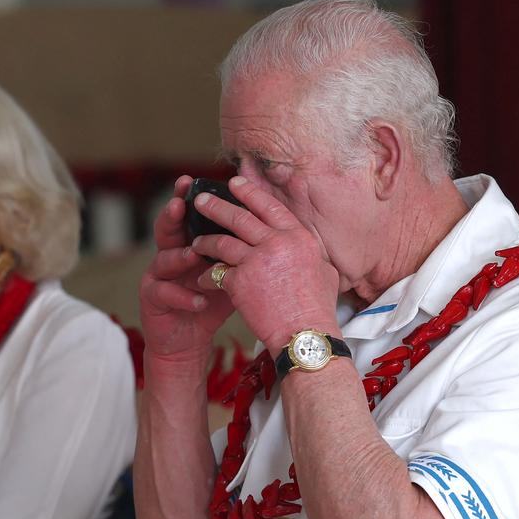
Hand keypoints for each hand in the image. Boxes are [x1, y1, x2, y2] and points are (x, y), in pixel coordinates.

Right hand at [138, 175, 234, 363]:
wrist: (188, 340)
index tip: (194, 180)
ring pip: (163, 260)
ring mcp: (157, 277)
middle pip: (167, 229)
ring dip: (179, 256)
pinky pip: (165, 294)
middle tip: (181, 203)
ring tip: (194, 253)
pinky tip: (200, 301)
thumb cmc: (211, 303)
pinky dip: (184, 297)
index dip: (188, 198)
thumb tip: (270, 226)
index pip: (188, 216)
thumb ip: (240, 250)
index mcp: (188, 244)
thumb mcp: (229, 272)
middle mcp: (169, 255)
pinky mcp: (152, 300)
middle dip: (172, 215)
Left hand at [189, 176, 340, 349]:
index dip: (250, 192)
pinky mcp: (240, 281)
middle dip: (216, 206)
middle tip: (201, 199)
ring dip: (205, 240)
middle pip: (240, 217)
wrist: (305, 335)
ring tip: (195, 240)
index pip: (269, 206)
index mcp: (298, 237)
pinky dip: (208, 275)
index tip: (235, 182)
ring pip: (222, 241)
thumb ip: (309, 251)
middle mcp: (277, 242)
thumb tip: (302, 242)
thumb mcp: (323, 270)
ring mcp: (257, 260)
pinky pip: (216, 272)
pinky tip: (203, 279)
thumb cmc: (317, 309)